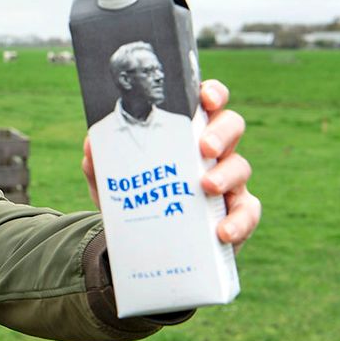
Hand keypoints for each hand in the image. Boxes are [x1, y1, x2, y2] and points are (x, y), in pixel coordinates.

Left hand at [81, 79, 261, 251]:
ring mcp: (228, 182)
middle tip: (203, 147)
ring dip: (226, 174)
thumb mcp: (113, 184)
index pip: (206, 103)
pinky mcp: (235, 214)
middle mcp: (212, 152)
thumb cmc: (136, 200)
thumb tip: (90, 147)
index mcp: (185, 133)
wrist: (146, 246)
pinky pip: (249, 212)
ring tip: (206, 187)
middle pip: (232, 126)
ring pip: (241, 166)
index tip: (206, 98)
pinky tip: (222, 230)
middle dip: (221, 132)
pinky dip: (239, 221)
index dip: (212, 94)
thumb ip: (101, 164)